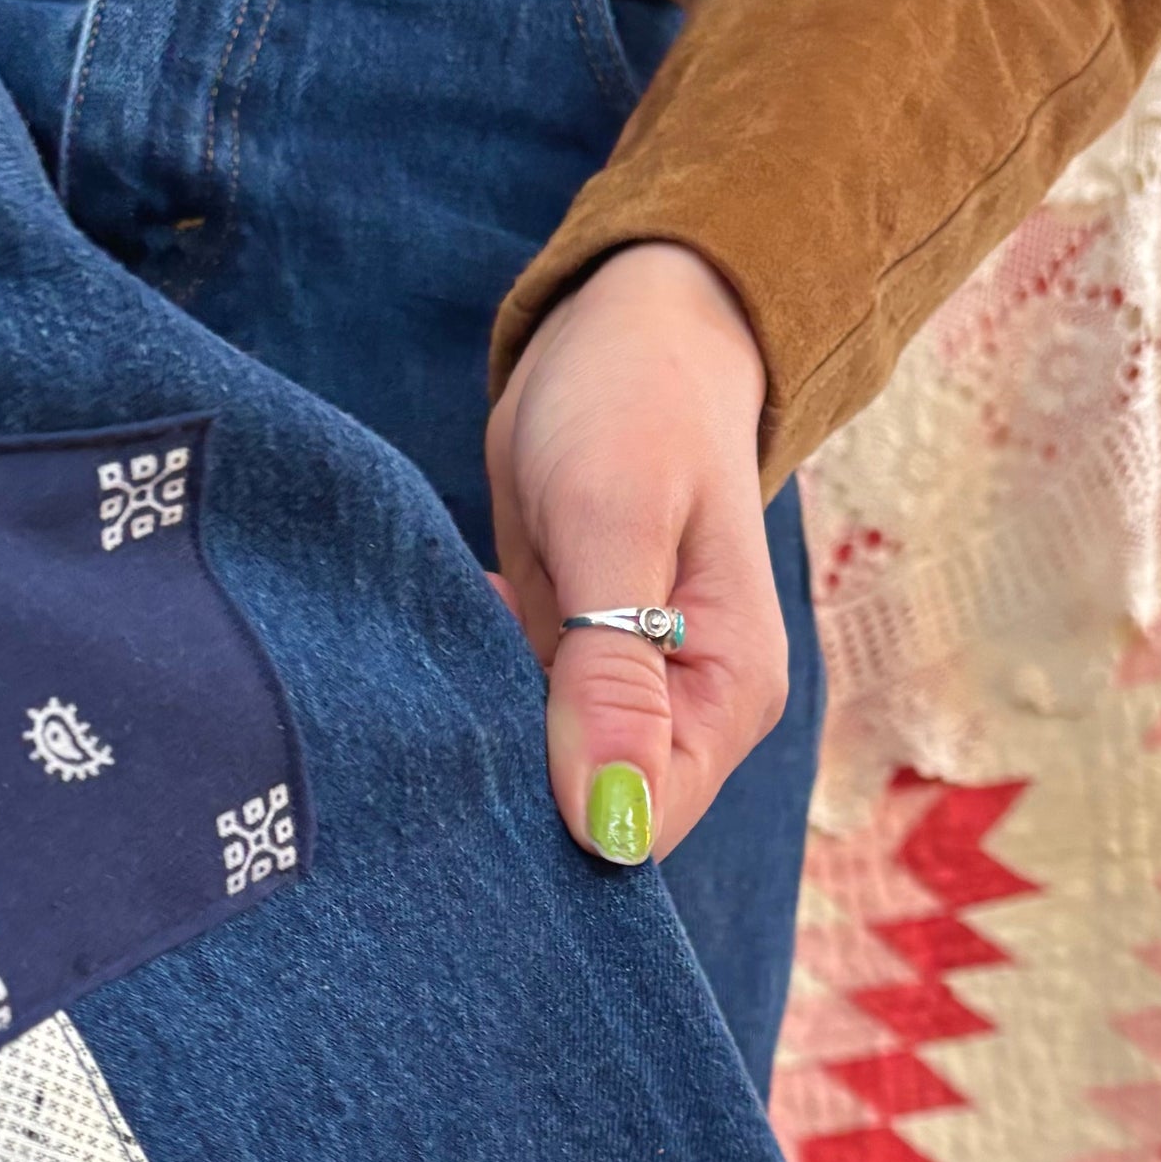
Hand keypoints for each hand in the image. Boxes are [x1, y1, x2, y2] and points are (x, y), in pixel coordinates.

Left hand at [485, 241, 786, 865]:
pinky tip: (445, 656)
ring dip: (480, 744)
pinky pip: (514, 729)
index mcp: (727, 698)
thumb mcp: (615, 521)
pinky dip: (471, 703)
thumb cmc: (635, 404)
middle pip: (585, 821)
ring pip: (540, 781)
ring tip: (436, 680)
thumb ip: (610, 670)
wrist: (630, 332)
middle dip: (507, 789)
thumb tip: (607, 826)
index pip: (636, 828)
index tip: (475, 760)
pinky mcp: (570, 678)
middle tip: (433, 719)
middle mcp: (684, 720)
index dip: (553, 818)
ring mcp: (624, 704)